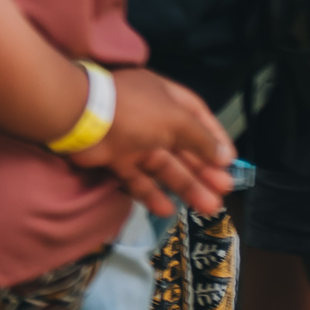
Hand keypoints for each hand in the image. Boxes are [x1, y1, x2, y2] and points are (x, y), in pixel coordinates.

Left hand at [81, 68, 236, 216]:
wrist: (81, 118)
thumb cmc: (136, 112)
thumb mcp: (177, 120)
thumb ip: (201, 139)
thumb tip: (224, 157)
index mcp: (168, 99)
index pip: (199, 118)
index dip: (215, 140)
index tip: (229, 162)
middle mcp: (152, 119)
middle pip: (184, 148)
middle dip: (204, 170)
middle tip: (224, 191)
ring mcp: (133, 141)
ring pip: (164, 167)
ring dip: (187, 187)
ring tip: (208, 208)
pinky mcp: (115, 160)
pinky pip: (138, 179)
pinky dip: (151, 194)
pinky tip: (167, 210)